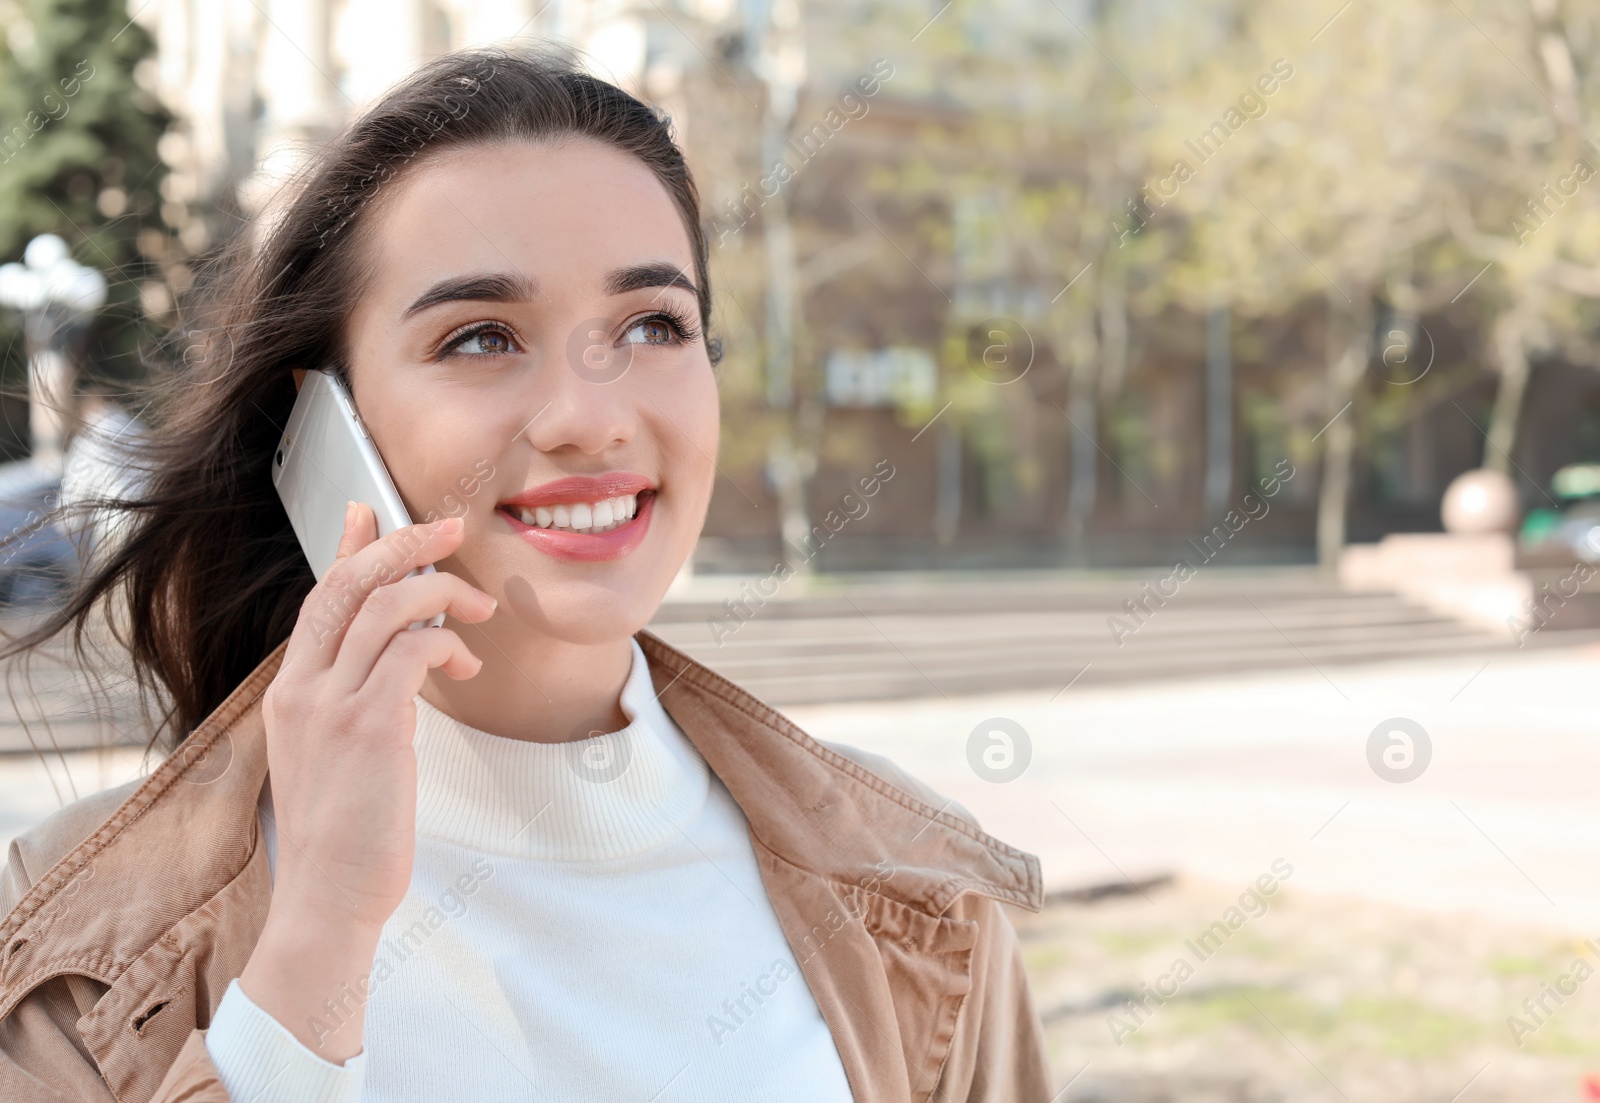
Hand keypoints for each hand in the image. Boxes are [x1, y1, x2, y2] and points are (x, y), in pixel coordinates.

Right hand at [238, 502, 495, 1059]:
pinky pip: (413, 651)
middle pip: (347, 585)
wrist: (327, 900)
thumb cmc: (343, 834)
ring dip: (439, 592)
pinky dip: (445, 643)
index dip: (348, 549)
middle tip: (446, 528)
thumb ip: (352, 700)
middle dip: (401, 543)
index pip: (318, 599)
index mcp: (289, 694)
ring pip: (384, 607)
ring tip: (477, 607)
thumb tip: (392, 658)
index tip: (371, 512)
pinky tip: (466, 664)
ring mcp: (331, 707)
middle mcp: (301, 691)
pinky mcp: (370, 729)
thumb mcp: (333, 755)